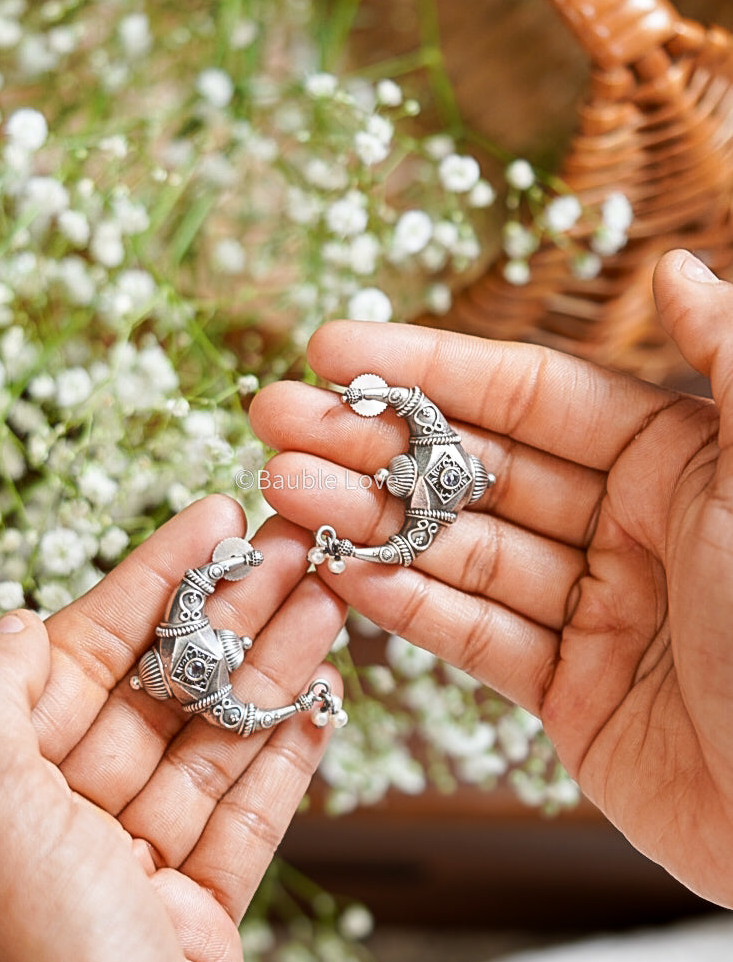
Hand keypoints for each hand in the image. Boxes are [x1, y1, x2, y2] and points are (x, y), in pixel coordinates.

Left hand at [0, 496, 344, 961]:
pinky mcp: (199, 905)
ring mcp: (133, 863)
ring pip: (213, 740)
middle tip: (297, 549)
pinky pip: (248, 810)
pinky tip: (326, 698)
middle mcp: (59, 821)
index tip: (213, 522)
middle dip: (228, 616)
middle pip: (158, 689)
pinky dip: (286, 754)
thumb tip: (13, 620)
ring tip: (331, 600)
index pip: (77, 655)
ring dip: (272, 670)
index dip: (149, 581)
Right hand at [250, 249, 732, 907]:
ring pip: (459, 551)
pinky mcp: (571, 696)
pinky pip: (476, 639)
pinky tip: (338, 574)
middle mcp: (627, 527)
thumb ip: (729, 357)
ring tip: (281, 489)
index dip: (426, 367)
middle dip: (371, 441)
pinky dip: (407, 607)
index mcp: (674, 460)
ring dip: (368, 520)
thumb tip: (672, 264)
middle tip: (275, 416)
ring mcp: (594, 613)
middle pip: (475, 469)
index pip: (527, 394)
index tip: (332, 347)